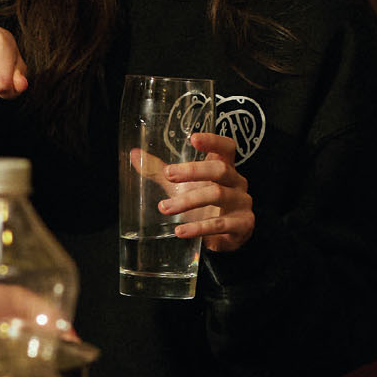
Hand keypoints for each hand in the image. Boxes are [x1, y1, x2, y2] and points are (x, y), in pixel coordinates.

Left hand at [156, 131, 254, 252]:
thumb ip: (160, 171)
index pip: (226, 147)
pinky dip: (198, 228)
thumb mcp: (182, 186)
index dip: (213, 140)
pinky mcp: (242, 225)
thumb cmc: (204, 206)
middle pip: (220, 169)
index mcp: (225, 168)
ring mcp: (242, 203)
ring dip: (188, 201)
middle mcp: (237, 182)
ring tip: (164, 208)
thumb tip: (134, 155)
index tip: (193, 138)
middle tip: (168, 175)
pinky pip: (220, 225)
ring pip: (217, 195)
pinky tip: (180, 231)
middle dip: (193, 171)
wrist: (224, 239)